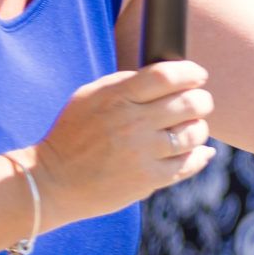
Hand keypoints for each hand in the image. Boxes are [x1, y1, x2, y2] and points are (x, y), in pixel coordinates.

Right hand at [33, 61, 214, 223]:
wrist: (51, 182)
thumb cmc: (72, 134)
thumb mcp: (90, 97)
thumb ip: (127, 83)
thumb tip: (170, 76)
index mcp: (117, 97)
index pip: (167, 75)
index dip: (191, 72)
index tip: (197, 76)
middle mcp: (133, 123)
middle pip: (190, 103)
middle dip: (202, 100)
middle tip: (199, 103)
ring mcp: (142, 153)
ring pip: (195, 133)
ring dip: (199, 128)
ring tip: (191, 128)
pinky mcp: (148, 179)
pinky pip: (189, 163)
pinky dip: (199, 155)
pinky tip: (197, 150)